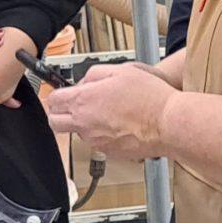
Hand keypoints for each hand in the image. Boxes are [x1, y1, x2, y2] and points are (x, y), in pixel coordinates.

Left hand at [43, 60, 177, 160]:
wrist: (169, 123)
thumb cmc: (150, 97)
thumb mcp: (120, 71)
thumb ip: (94, 75)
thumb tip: (84, 82)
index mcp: (84, 101)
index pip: (52, 101)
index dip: (56, 95)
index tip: (61, 93)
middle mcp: (85, 124)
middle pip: (55, 122)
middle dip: (59, 113)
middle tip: (71, 106)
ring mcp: (96, 141)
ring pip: (78, 132)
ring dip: (84, 123)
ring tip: (107, 112)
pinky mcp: (109, 152)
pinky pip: (97, 141)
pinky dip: (102, 133)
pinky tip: (119, 123)